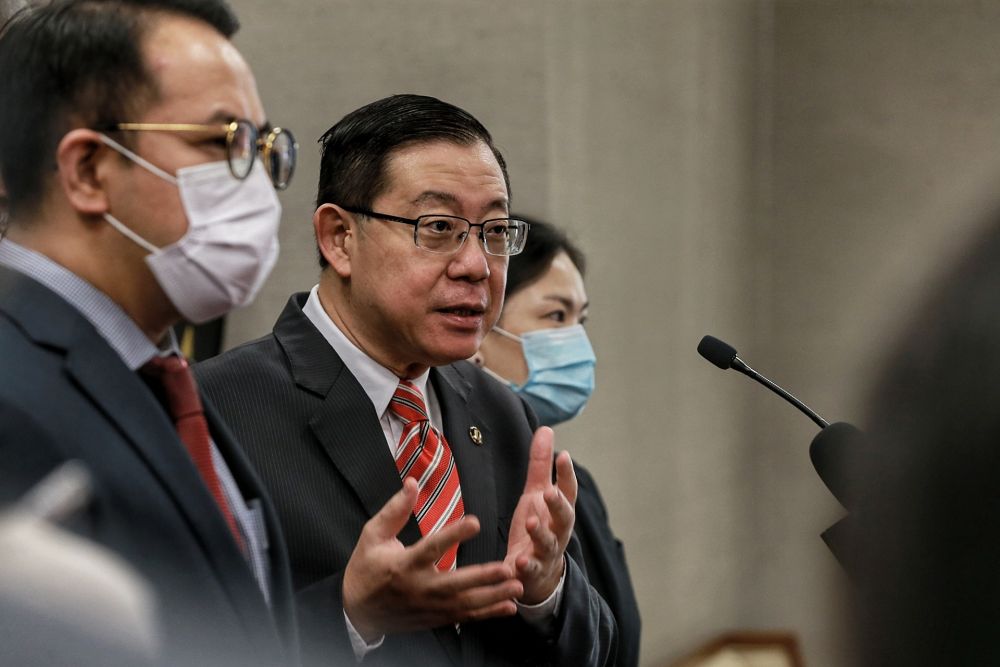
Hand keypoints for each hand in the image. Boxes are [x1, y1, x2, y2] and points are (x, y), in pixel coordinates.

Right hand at [342, 478, 523, 641]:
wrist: (357, 611)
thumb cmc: (366, 568)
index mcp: (404, 564)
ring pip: (466, 604)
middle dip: (483, 577)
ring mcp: (430, 606)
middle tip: (507, 568)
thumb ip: (395, 510)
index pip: (432, 547)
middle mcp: (419, 587)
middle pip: (455, 583)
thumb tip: (411, 483)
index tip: (475, 522)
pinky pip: (466, 617)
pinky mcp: (436, 618)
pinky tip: (509, 606)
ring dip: (493, 597)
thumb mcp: (372, 535)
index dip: (454, 535)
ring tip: (517, 587)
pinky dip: (488, 613)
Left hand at [505, 427, 577, 603]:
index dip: (566, 474)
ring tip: (532, 522)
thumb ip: (540, 464)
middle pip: (565, 518)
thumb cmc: (538, 526)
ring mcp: (546, 553)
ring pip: (548, 544)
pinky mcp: (531, 572)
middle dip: (559, 505)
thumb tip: (546, 429)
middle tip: (550, 492)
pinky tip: (517, 561)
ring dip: (541, 534)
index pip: (568, 490)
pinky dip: (525, 567)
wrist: (537, 574)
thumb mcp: (536, 494)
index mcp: (559, 511)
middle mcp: (558, 531)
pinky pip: (530, 570)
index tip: (563, 455)